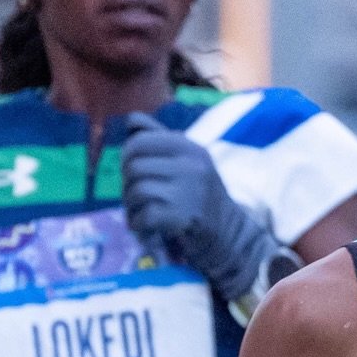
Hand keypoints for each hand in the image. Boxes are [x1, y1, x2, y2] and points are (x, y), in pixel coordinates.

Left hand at [121, 112, 274, 301]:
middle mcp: (191, 165)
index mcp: (189, 148)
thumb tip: (131, 120)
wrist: (230, 236)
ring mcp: (189, 191)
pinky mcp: (184, 217)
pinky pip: (144, 216)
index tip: (135, 174)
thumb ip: (159, 139)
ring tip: (141, 214)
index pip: (139, 141)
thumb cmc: (201, 197)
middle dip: (127, 185)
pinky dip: (138, 225)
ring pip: (136, 191)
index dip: (128, 158)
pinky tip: (145, 228)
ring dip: (131, 207)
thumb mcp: (187, 161)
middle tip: (137, 198)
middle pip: (133, 166)